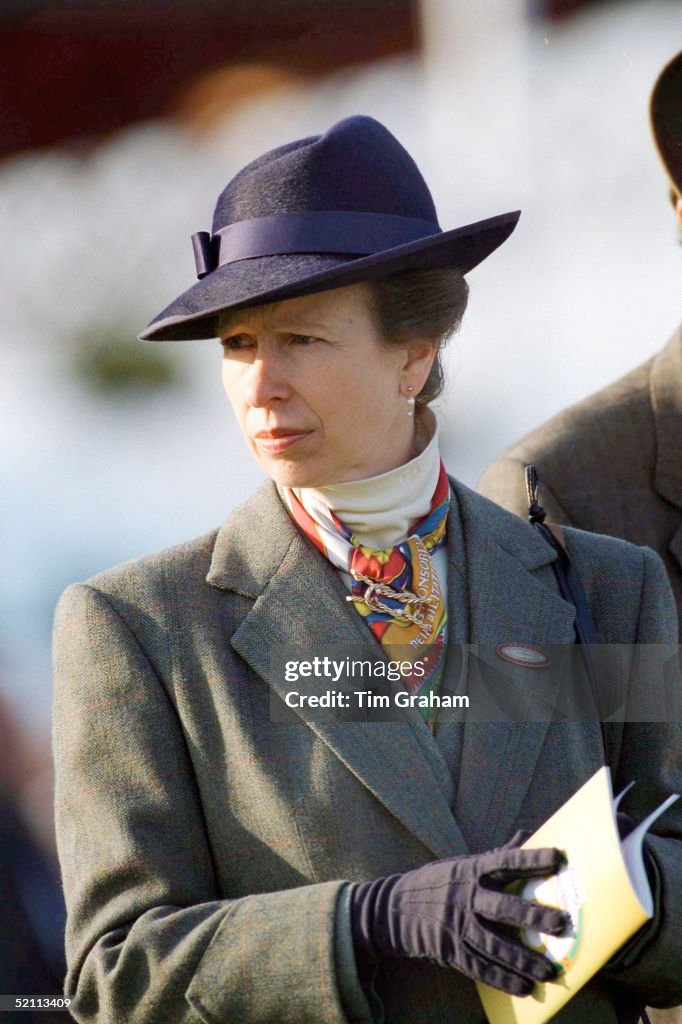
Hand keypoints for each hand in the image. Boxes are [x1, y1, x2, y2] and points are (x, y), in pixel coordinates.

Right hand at [349, 844, 568, 995]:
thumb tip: (527, 832)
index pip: (506, 861)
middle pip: (503, 907)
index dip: (532, 859)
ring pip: (495, 945)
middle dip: (533, 917)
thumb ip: (496, 854)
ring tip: (550, 970)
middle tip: (562, 924)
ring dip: (524, 959)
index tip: (559, 857)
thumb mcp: (461, 863)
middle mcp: (465, 896)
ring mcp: (457, 925)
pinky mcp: (450, 950)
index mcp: (470, 870)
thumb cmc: (435, 882)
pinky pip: (480, 968)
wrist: (392, 908)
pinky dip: (503, 979)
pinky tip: (525, 987)